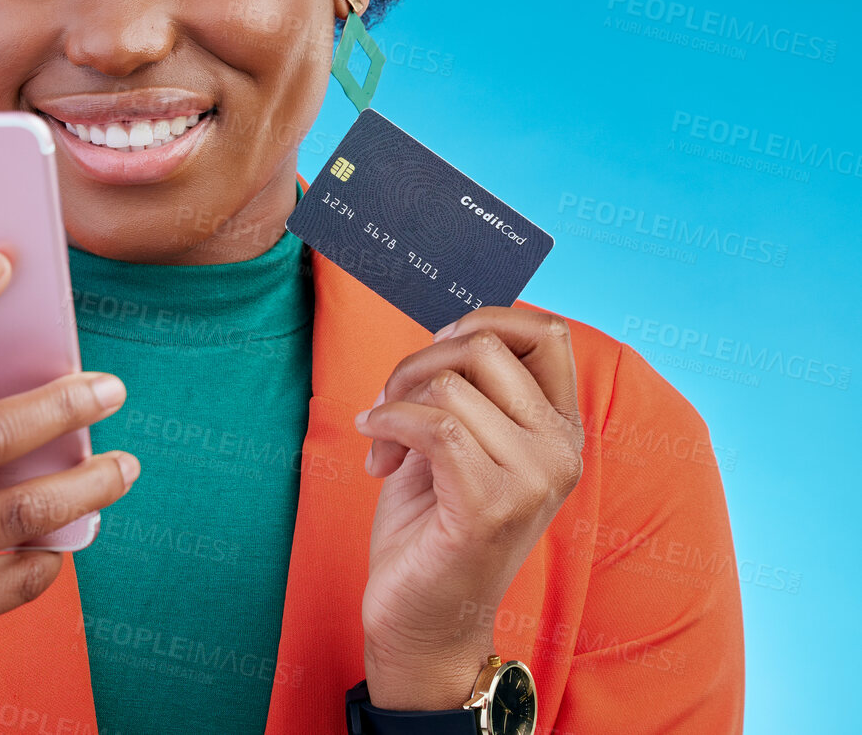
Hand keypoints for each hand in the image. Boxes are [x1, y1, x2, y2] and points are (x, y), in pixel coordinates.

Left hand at [353, 307, 582, 709]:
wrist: (421, 618)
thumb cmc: (432, 524)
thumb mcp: (458, 439)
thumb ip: (468, 386)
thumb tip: (449, 330)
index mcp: (559, 429)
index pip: (548, 332)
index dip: (483, 320)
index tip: (437, 353)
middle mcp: (560, 450)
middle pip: (486, 345)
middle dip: (418, 362)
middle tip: (392, 403)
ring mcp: (534, 479)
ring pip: (451, 384)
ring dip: (396, 402)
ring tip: (385, 442)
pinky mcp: (492, 506)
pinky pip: (433, 426)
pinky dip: (388, 425)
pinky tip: (377, 454)